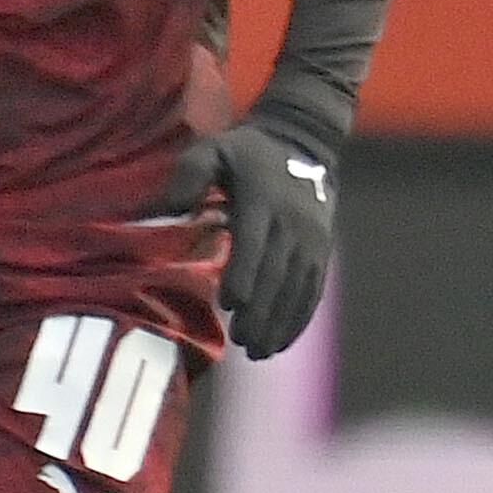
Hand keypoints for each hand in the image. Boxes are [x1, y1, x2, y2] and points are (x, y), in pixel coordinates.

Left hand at [203, 117, 339, 357]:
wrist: (302, 142)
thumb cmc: (245, 152)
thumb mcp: (213, 149)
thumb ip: (189, 174)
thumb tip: (170, 209)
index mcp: (264, 199)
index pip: (256, 241)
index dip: (245, 274)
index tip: (230, 304)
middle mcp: (293, 221)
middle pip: (278, 272)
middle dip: (262, 310)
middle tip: (242, 340)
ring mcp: (312, 238)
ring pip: (298, 287)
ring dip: (280, 321)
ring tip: (259, 350)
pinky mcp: (321, 250)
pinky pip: (313, 289)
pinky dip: (299, 318)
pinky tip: (281, 342)